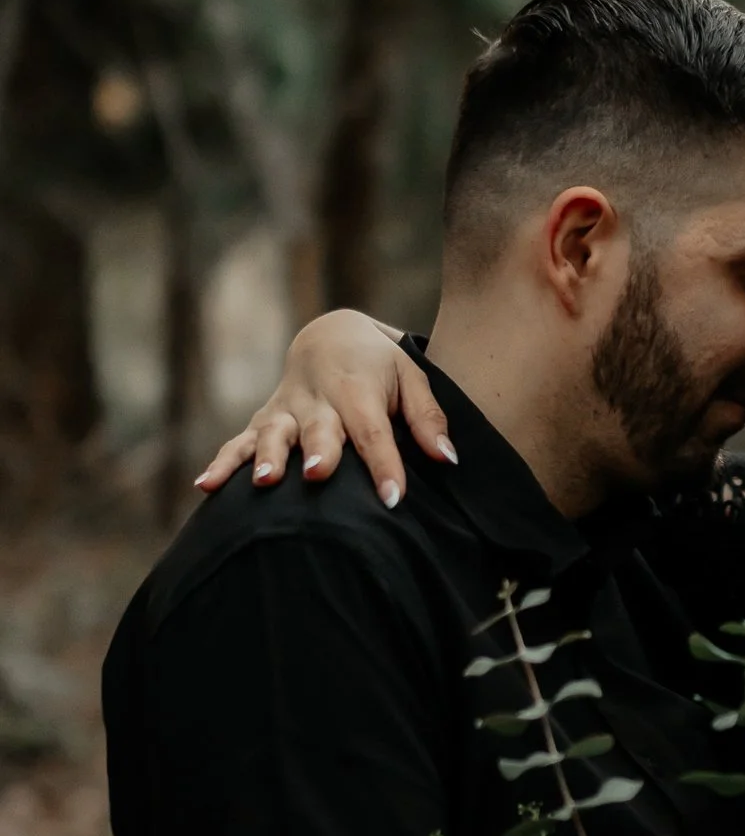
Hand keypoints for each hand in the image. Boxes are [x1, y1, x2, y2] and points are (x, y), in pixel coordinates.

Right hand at [193, 311, 455, 507]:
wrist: (332, 337)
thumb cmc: (379, 367)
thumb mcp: (411, 378)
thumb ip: (427, 417)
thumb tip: (448, 458)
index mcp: (356, 389)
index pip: (373, 432)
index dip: (383, 465)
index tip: (393, 498)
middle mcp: (316, 400)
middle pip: (319, 429)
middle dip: (318, 451)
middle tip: (320, 475)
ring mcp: (285, 411)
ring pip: (274, 434)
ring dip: (268, 457)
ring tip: (265, 482)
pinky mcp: (264, 421)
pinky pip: (239, 442)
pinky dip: (222, 463)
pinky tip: (206, 486)